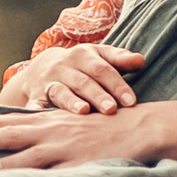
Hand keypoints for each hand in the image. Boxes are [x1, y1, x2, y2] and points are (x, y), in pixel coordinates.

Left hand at [0, 105, 170, 169]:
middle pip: (5, 131)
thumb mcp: (67, 125)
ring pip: (26, 152)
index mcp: (44, 120)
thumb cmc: (101, 128)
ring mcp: (64, 147)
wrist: (140, 128)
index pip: (0, 120)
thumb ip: (40, 132)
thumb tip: (14, 144)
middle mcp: (50, 130)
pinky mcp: (80, 163)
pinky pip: (53, 173)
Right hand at [3, 43, 145, 113]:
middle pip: (83, 82)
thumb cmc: (82, 64)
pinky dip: (36, 113)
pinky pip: (35, 106)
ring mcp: (48, 82)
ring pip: (60, 91)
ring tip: (84, 111)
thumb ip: (120, 59)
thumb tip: (141, 60)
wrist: (43, 67)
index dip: (116, 85)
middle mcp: (64, 67)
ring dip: (71, 102)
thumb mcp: (99, 56)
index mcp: (83, 55)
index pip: (102, 69)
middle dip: (97, 95)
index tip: (130, 101)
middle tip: (111, 109)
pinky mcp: (35, 97)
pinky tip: (41, 121)